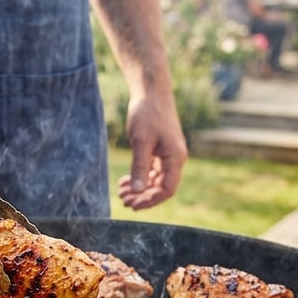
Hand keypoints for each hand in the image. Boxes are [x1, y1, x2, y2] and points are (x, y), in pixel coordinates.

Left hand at [116, 93, 187, 210]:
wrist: (151, 92)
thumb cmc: (147, 114)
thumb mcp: (141, 142)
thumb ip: (140, 167)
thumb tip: (138, 191)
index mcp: (175, 158)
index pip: (167, 189)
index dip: (150, 200)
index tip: (133, 204)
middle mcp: (176, 159)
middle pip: (161, 187)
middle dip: (142, 196)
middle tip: (123, 200)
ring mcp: (169, 155)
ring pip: (156, 180)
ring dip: (140, 188)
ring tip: (121, 193)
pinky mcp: (162, 150)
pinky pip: (153, 171)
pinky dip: (140, 177)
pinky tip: (125, 181)